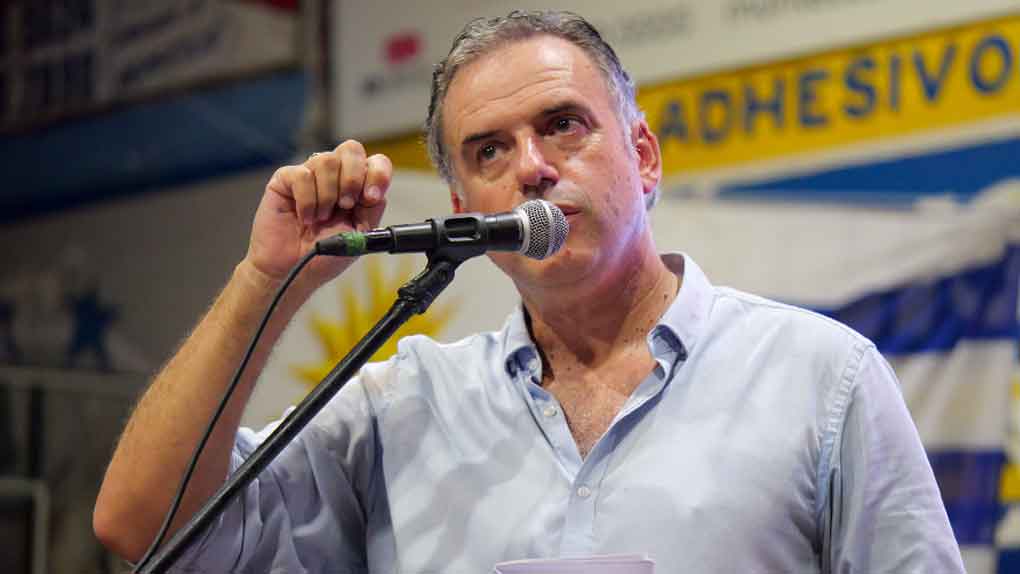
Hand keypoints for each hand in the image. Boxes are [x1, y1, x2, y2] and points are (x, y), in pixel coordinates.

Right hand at [244, 140, 391, 290]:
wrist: (292, 271)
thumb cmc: (323, 256)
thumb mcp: (359, 237)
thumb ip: (371, 211)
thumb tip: (377, 191)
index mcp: (358, 188)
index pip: (376, 162)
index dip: (378, 175)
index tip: (370, 198)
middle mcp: (335, 176)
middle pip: (352, 149)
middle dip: (352, 177)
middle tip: (346, 205)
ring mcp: (311, 175)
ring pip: (327, 160)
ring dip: (327, 195)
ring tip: (320, 218)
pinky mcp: (286, 179)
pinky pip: (302, 175)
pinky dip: (307, 201)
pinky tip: (305, 218)